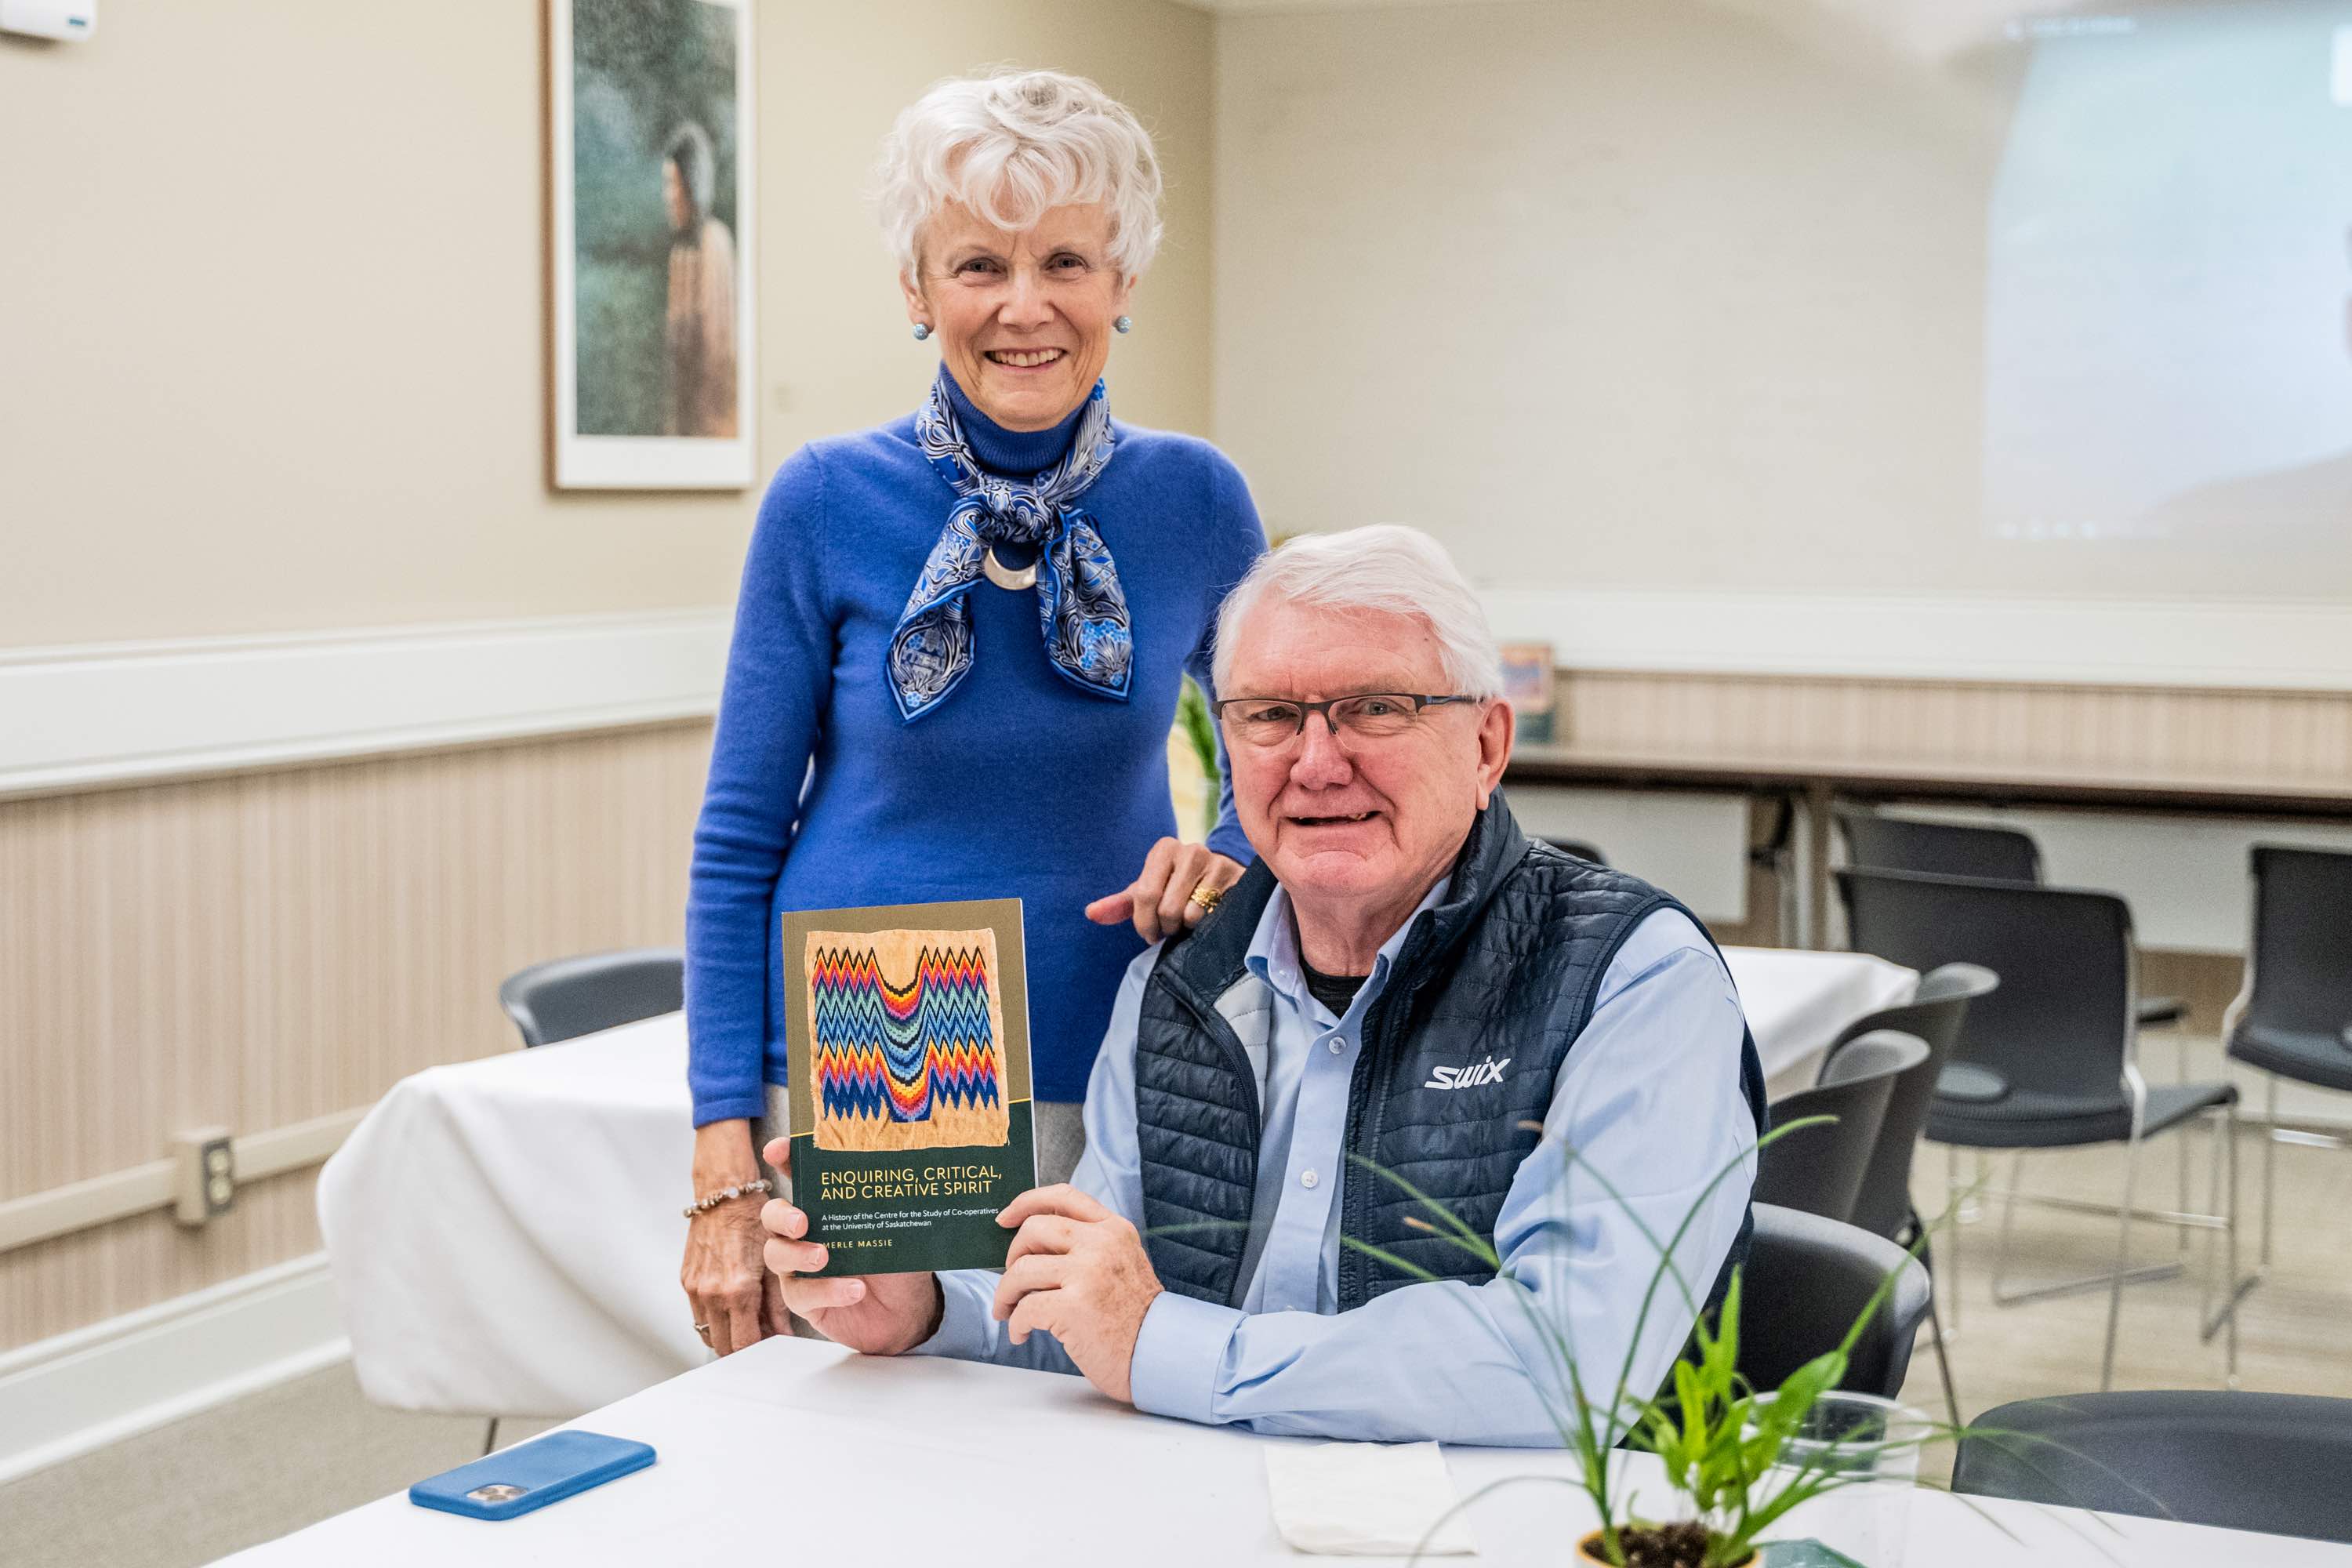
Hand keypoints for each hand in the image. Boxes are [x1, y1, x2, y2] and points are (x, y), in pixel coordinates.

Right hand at [681, 1121, 788, 1355]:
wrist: (724, 1192)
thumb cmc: (755, 1219)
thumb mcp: (776, 1260)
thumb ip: (779, 1302)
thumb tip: (784, 1334)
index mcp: (737, 1290)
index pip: (747, 1344)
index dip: (763, 1352)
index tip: (776, 1350)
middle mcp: (712, 1294)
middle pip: (726, 1347)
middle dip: (746, 1351)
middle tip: (765, 1345)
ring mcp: (696, 1289)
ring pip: (710, 1336)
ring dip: (729, 1339)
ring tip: (752, 1330)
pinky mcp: (687, 1282)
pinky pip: (699, 1318)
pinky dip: (716, 1324)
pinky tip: (735, 1315)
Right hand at [758, 1137, 942, 1354]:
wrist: (907, 1309)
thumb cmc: (897, 1260)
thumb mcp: (898, 1227)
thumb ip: (891, 1204)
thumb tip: (905, 1171)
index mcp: (825, 1205)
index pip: (799, 1174)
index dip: (784, 1158)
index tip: (777, 1150)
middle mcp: (805, 1233)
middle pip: (772, 1216)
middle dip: (781, 1215)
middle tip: (802, 1222)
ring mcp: (800, 1267)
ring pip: (776, 1255)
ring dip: (799, 1254)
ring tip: (825, 1257)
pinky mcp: (804, 1301)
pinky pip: (802, 1295)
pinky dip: (827, 1290)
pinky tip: (854, 1289)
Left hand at [989, 1184, 1162, 1404]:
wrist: (1159, 1354)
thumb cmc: (1134, 1317)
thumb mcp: (1122, 1263)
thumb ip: (1088, 1246)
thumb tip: (1031, 1245)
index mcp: (1113, 1229)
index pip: (1063, 1197)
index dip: (1027, 1202)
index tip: (1005, 1219)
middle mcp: (1101, 1244)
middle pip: (1033, 1230)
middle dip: (1011, 1256)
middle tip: (1012, 1282)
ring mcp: (1088, 1274)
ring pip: (1021, 1270)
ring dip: (1005, 1294)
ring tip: (1008, 1312)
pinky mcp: (1074, 1307)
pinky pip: (1025, 1307)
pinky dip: (1015, 1323)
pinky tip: (1022, 1334)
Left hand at [1084, 840, 1244, 943]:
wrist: (1222, 880)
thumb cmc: (1176, 888)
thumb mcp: (1147, 893)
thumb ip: (1119, 905)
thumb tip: (1090, 914)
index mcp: (1163, 849)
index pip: (1144, 895)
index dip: (1144, 923)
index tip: (1150, 932)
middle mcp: (1190, 850)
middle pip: (1167, 908)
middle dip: (1166, 928)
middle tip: (1171, 927)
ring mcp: (1216, 863)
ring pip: (1191, 914)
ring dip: (1188, 927)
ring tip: (1191, 918)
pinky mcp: (1236, 880)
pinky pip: (1214, 915)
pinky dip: (1207, 923)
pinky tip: (1210, 914)